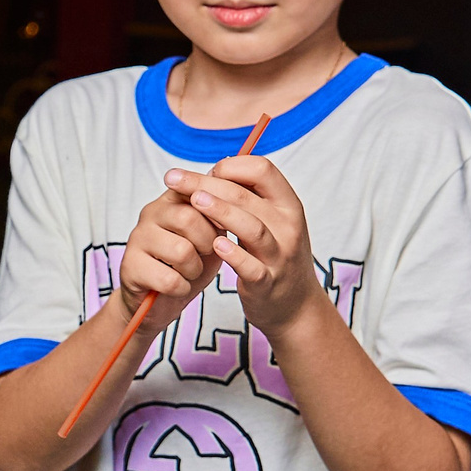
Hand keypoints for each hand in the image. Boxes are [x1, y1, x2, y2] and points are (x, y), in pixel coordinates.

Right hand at [116, 187, 225, 333]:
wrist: (159, 298)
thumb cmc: (187, 263)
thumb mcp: (208, 234)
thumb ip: (218, 213)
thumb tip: (239, 190)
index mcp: (171, 200)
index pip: (196, 190)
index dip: (217, 210)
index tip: (223, 227)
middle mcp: (150, 214)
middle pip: (188, 218)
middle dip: (207, 242)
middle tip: (204, 253)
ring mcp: (137, 239)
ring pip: (180, 251)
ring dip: (194, 269)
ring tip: (189, 271)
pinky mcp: (130, 267)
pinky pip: (169, 279)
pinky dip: (181, 287)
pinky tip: (176, 285)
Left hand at [166, 154, 323, 335]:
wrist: (295, 305)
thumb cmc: (275, 255)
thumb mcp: (272, 221)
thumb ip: (249, 198)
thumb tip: (214, 170)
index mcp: (288, 205)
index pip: (263, 170)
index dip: (232, 165)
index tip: (206, 171)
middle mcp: (288, 227)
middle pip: (248, 196)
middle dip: (208, 184)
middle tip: (175, 180)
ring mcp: (280, 256)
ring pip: (252, 228)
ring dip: (221, 212)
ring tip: (194, 202)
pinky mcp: (267, 283)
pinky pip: (251, 267)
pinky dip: (234, 255)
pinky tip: (214, 245)